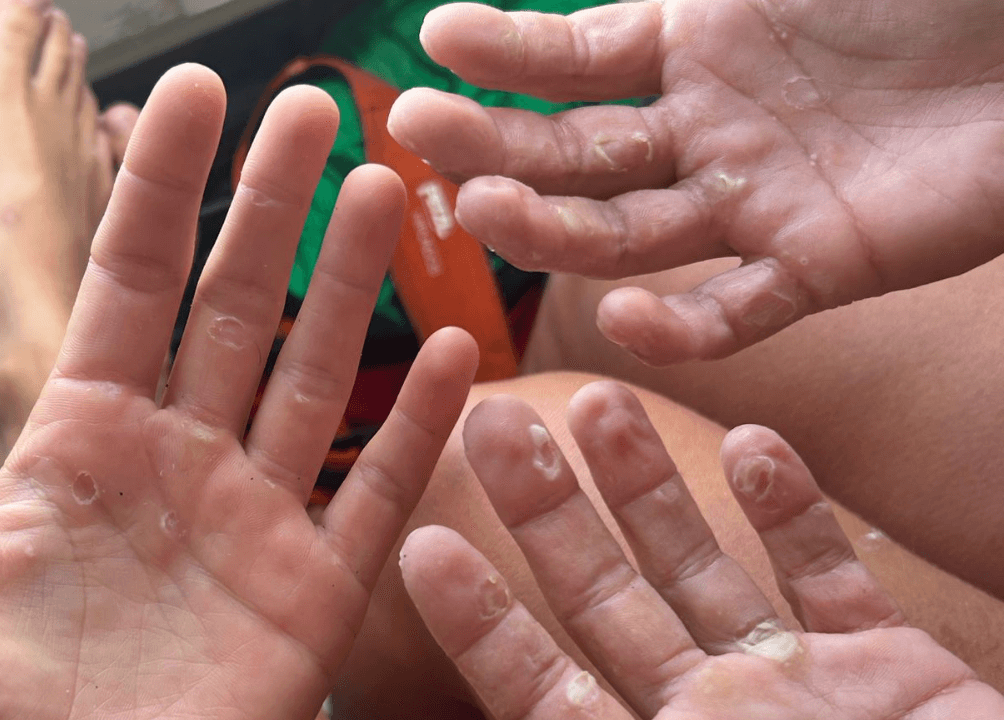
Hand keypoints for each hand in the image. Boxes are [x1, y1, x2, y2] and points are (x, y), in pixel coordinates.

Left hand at [0, 64, 477, 719]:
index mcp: (76, 444)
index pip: (128, 283)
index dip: (160, 186)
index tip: (190, 92)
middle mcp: (174, 468)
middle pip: (234, 309)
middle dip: (272, 206)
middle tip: (313, 107)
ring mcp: (251, 530)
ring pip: (312, 380)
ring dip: (351, 288)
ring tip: (384, 190)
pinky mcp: (312, 603)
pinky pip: (377, 498)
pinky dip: (418, 430)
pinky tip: (459, 354)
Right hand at [388, 0, 1003, 363]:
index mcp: (699, 40)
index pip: (576, 57)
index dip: (506, 49)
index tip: (435, 37)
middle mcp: (708, 128)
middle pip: (577, 149)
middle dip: (495, 139)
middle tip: (418, 130)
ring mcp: (756, 200)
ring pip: (628, 231)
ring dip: (553, 226)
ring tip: (485, 208)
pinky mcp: (820, 266)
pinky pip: (737, 312)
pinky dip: (682, 327)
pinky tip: (624, 317)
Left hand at [399, 382, 1003, 718]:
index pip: (540, 692)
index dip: (483, 621)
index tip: (425, 543)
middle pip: (606, 599)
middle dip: (548, 510)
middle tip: (497, 422)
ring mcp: (796, 689)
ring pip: (701, 566)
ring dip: (649, 485)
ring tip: (597, 402)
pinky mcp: (887, 665)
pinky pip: (827, 571)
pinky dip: (792, 508)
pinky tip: (752, 440)